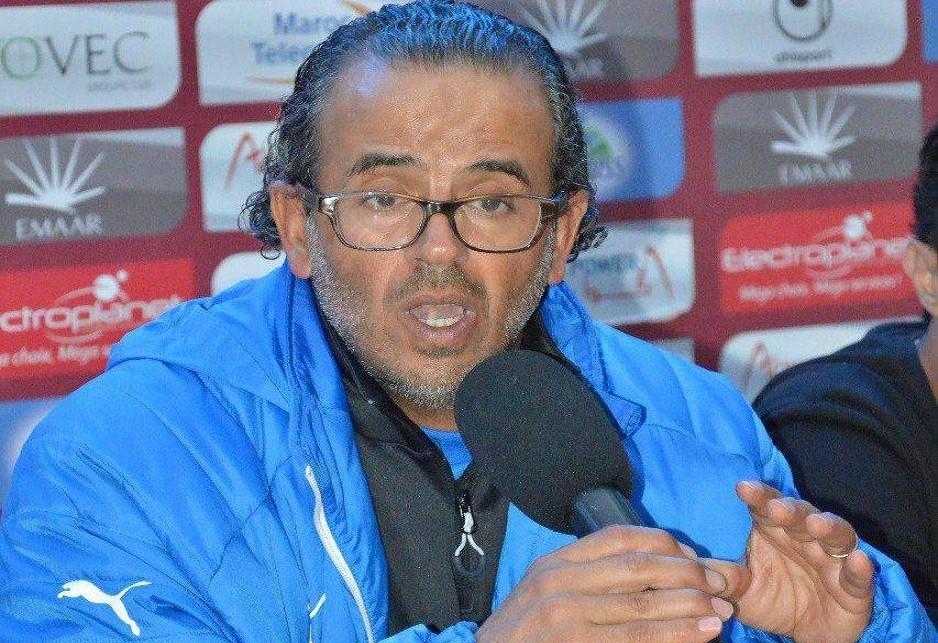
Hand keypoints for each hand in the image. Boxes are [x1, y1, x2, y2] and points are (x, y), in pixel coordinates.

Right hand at [477, 525, 733, 642]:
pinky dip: (673, 636)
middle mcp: (557, 582)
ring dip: (689, 607)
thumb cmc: (524, 641)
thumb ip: (588, 584)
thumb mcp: (546, 600)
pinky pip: (633, 639)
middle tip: (722, 585)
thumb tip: (653, 575)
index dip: (664, 543)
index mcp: (555, 563)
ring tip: (722, 613)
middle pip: (637, 567)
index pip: (619, 536)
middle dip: (688, 573)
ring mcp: (562, 615)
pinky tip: (699, 636)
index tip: (695, 556)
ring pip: (642, 605)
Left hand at [705, 481, 873, 642]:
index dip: (757, 496)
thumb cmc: (772, 600)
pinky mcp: (854, 586)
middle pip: (799, 514)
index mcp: (774, 530)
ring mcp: (832, 558)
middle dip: (789, 509)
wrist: (805, 634)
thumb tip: (683, 562)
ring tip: (818, 526)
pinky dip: (860, 567)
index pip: (765, 506)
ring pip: (834, 535)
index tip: (742, 488)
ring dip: (828, 528)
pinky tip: (859, 560)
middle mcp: (804, 537)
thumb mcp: (739, 591)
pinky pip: (859, 575)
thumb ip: (718, 575)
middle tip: (777, 509)